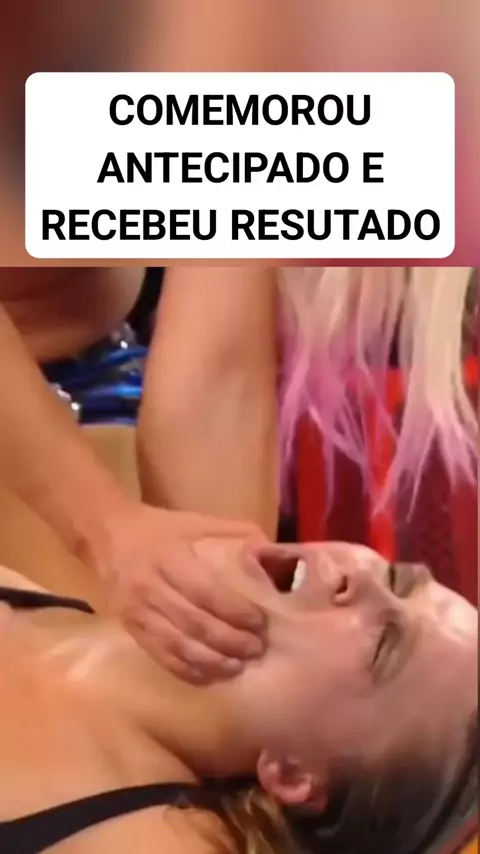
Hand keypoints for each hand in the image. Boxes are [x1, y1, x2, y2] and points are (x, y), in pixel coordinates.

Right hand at [92, 502, 267, 682]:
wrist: (107, 536)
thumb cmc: (158, 528)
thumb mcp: (193, 521)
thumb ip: (231, 530)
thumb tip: (268, 548)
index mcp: (169, 557)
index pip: (205, 591)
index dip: (234, 610)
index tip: (260, 622)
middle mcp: (150, 587)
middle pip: (193, 623)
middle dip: (229, 640)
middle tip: (257, 648)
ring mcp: (138, 612)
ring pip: (177, 645)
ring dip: (210, 661)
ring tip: (237, 666)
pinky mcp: (131, 628)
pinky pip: (160, 655)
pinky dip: (185, 669)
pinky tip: (208, 675)